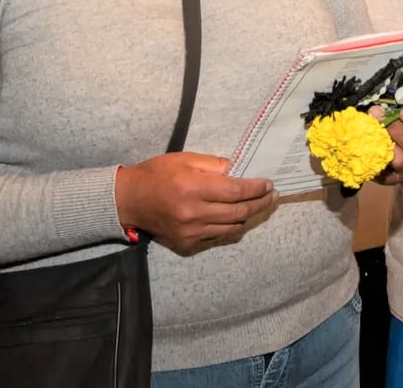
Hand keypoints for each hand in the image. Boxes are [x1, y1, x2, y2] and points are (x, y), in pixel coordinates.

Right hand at [116, 152, 277, 255]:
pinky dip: (231, 226)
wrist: (129, 200)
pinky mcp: (187, 244)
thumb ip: (215, 165)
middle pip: (239, 211)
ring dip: (249, 216)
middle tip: (272, 195)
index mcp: (194, 188)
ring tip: (260, 205)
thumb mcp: (185, 159)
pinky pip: (218, 236)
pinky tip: (237, 217)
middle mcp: (194, 213)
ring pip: (232, 227)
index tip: (269, 184)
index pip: (236, 191)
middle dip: (260, 203)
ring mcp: (191, 232)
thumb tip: (239, 170)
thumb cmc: (157, 174)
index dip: (257, 188)